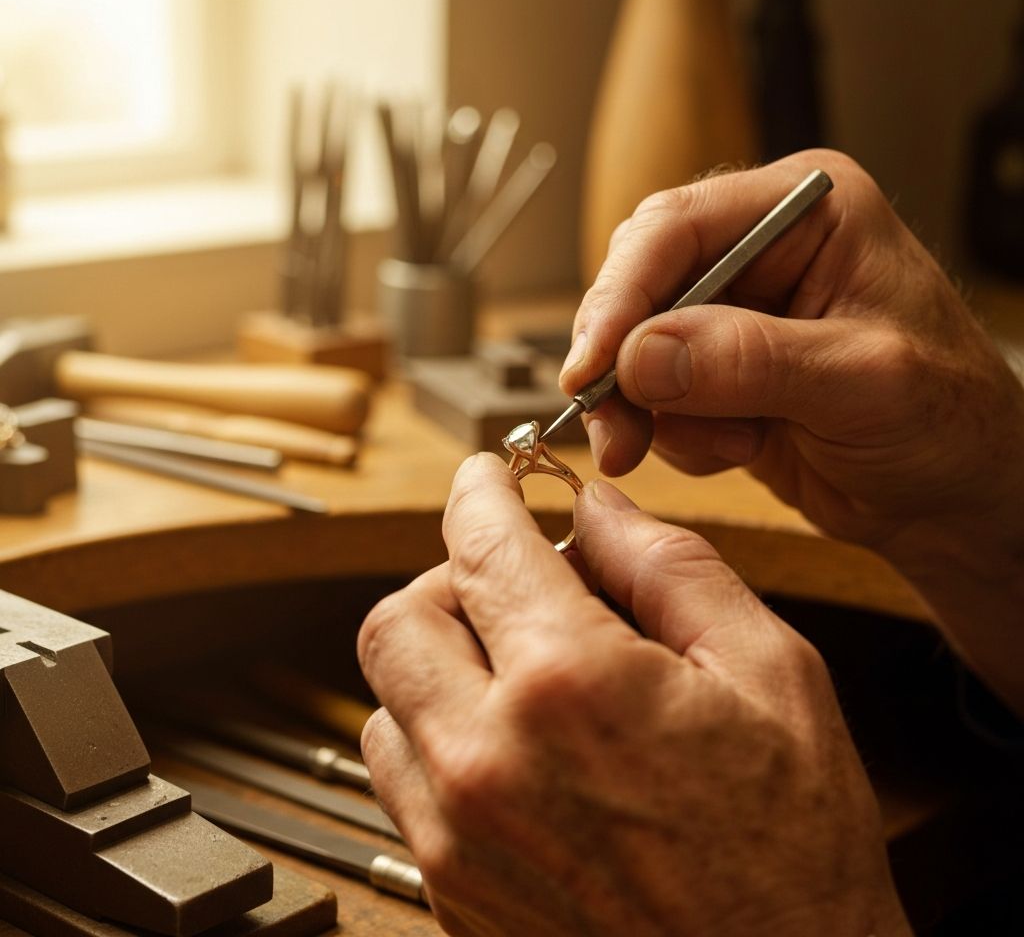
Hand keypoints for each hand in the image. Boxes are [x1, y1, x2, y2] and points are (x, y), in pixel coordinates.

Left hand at [358, 455, 909, 936]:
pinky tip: (514, 741)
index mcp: (573, 687)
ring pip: (387, 697)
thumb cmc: (796, 853)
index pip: (480, 544)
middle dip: (451, 578)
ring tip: (519, 669)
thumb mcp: (772, 676)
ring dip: (440, 660)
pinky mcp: (451, 892)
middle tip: (513, 583)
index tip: (486, 476)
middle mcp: (489, 762)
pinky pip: (403, 778)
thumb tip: (599, 512)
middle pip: (399, 617)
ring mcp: (458, 838)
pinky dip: (438, 733)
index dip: (478, 490)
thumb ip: (672, 569)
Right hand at [562, 150, 1023, 580]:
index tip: (591, 367)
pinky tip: (741, 450)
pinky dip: (678, 436)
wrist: (956, 496)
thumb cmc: (950, 421)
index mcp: (805, 210)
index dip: (622, 295)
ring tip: (728, 448)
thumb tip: (639, 355)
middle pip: (640, 285)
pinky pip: (655, 398)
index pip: (677, 227)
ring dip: (655, 412)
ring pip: (635, 350)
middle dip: (623, 364)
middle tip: (614, 430)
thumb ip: (751, 361)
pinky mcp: (716, 372)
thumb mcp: (864, 382)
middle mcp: (759, 250)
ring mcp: (734, 315)